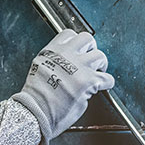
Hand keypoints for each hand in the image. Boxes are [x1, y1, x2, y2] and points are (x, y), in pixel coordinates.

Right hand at [12, 29, 113, 144]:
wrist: (36, 110)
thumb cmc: (36, 95)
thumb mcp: (39, 69)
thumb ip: (54, 61)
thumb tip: (70, 63)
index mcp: (51, 51)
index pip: (69, 34)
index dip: (76, 42)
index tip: (78, 50)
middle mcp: (65, 55)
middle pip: (87, 39)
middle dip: (90, 49)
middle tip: (90, 60)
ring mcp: (78, 67)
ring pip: (100, 56)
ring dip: (100, 65)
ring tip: (96, 73)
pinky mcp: (89, 81)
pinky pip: (108, 78)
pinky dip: (106, 83)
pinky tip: (99, 87)